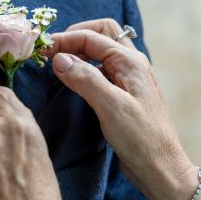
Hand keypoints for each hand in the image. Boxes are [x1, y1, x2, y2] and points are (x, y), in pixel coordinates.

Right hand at [44, 19, 200, 199]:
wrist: (158, 166)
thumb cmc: (139, 137)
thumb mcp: (111, 106)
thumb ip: (85, 79)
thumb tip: (59, 59)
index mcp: (130, 62)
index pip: (92, 37)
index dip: (65, 40)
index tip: (42, 49)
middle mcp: (130, 64)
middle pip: (101, 33)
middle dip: (76, 36)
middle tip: (53, 49)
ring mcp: (126, 77)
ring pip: (101, 50)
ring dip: (80, 49)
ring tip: (58, 60)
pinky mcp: (121, 91)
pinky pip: (100, 68)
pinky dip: (84, 65)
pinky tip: (72, 76)